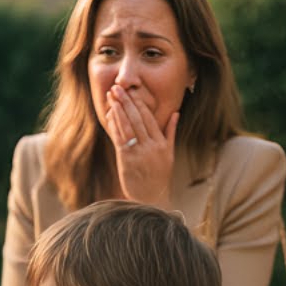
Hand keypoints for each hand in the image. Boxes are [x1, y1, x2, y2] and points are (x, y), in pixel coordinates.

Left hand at [105, 84, 176, 208]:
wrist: (152, 198)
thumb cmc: (159, 176)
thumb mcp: (169, 154)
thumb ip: (170, 132)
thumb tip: (175, 113)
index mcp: (161, 143)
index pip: (150, 118)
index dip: (140, 103)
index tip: (132, 91)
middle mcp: (151, 146)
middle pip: (138, 118)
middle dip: (127, 101)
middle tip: (118, 87)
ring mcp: (139, 153)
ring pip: (128, 126)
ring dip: (118, 109)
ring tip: (111, 95)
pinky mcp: (127, 160)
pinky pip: (120, 138)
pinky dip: (115, 125)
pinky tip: (110, 114)